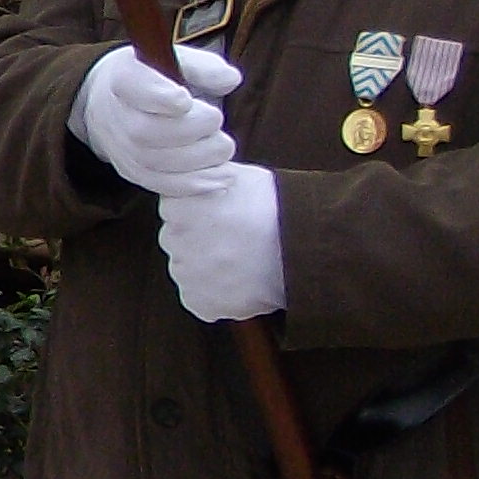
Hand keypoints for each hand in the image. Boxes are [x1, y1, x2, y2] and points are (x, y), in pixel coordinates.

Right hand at [73, 42, 244, 195]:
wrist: (116, 104)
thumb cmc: (156, 78)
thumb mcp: (176, 61)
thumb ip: (204, 67)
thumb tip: (231, 80)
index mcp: (125, 78)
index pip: (135, 87)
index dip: (160, 97)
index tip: (185, 99)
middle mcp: (116, 116)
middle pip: (146, 132)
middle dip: (190, 130)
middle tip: (216, 121)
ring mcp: (122, 148)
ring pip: (156, 163)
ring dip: (199, 160)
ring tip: (223, 148)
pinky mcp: (133, 172)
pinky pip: (161, 185)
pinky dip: (194, 184)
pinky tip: (221, 178)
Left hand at [158, 162, 285, 322]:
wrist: (306, 244)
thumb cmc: (276, 206)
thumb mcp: (237, 176)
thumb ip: (205, 177)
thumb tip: (190, 175)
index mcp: (181, 206)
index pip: (172, 209)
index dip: (197, 211)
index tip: (219, 214)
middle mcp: (177, 240)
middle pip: (176, 239)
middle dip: (197, 239)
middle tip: (231, 237)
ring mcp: (189, 274)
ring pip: (185, 270)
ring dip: (204, 267)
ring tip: (239, 260)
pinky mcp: (203, 302)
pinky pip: (197, 299)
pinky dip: (212, 295)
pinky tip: (238, 281)